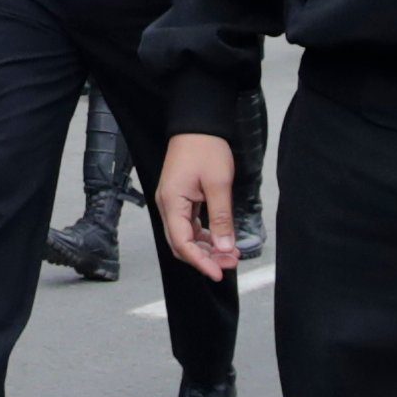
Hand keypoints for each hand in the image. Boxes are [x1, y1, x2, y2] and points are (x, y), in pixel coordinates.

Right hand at [157, 134, 240, 281]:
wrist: (198, 124)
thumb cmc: (206, 148)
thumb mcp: (218, 184)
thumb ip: (221, 218)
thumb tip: (224, 247)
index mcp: (172, 202)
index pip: (182, 243)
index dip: (200, 262)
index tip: (219, 273)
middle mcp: (167, 205)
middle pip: (181, 244)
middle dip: (205, 257)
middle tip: (230, 263)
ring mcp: (172, 202)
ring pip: (185, 236)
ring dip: (206, 248)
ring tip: (230, 253)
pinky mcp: (180, 198)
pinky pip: (189, 225)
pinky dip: (204, 235)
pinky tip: (220, 239)